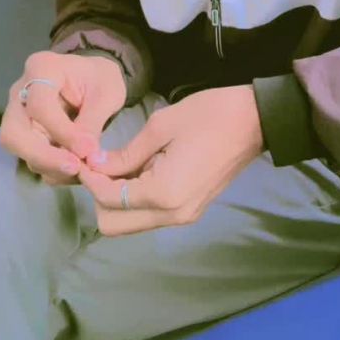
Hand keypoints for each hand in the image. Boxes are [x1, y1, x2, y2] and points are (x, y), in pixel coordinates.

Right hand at [0, 50, 125, 185]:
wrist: (94, 78)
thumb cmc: (100, 78)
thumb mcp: (107, 93)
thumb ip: (93, 122)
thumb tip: (85, 156)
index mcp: (42, 68)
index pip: (40, 106)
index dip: (61, 132)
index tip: (87, 150)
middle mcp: (21, 91)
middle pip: (14, 132)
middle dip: (43, 156)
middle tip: (75, 168)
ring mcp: (18, 112)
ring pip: (18, 148)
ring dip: (48, 165)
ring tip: (80, 169)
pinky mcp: (24, 132)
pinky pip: (28, 156)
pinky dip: (50, 168)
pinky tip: (73, 169)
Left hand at [78, 85, 264, 234]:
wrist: (255, 120)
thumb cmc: (209, 115)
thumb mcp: (161, 126)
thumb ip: (125, 154)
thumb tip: (95, 165)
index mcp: (163, 194)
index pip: (108, 199)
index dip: (90, 178)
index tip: (83, 155)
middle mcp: (171, 215)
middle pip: (113, 225)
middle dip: (99, 195)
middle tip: (99, 163)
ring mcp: (183, 216)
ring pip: (130, 223)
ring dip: (116, 199)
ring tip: (117, 164)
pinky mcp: (190, 210)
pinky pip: (149, 214)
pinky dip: (135, 198)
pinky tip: (138, 169)